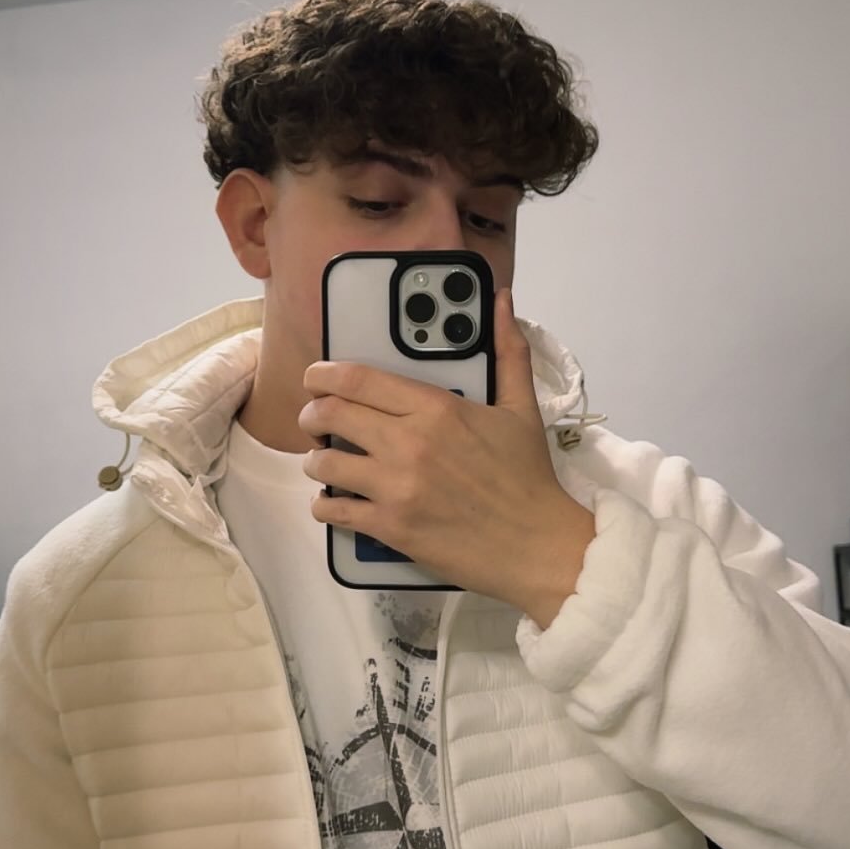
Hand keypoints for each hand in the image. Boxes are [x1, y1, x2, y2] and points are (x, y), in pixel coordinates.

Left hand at [298, 287, 595, 627]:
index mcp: (436, 409)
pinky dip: (324, 505)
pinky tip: (333, 502)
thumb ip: (507, 351)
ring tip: (326, 462)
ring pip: (324, 463)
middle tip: (315, 420)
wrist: (537, 544)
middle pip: (330, 415)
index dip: (324, 374)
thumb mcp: (521, 408)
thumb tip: (504, 303)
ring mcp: (396, 487)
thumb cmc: (528, 478)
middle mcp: (409, 444)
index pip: (358, 378)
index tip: (316, 377)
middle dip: (312, 414)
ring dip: (316, 460)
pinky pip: (333, 510)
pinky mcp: (391, 527)